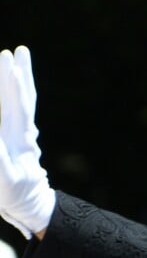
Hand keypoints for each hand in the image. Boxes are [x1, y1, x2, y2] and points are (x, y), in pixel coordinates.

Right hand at [0, 46, 54, 237]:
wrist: (31, 207)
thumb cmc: (15, 196)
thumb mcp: (4, 179)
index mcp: (19, 139)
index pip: (15, 105)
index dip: (10, 84)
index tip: (6, 59)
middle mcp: (24, 133)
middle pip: (22, 98)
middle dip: (17, 74)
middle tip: (16, 51)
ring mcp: (24, 135)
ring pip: (24, 102)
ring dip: (22, 80)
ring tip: (20, 57)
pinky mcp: (22, 139)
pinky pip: (20, 111)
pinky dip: (19, 94)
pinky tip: (18, 85)